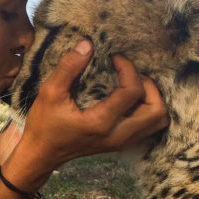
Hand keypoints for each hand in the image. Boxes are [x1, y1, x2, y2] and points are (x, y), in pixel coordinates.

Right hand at [10, 41, 167, 181]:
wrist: (41, 154)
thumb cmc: (44, 125)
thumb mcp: (50, 92)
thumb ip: (68, 67)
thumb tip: (87, 44)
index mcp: (101, 122)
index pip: (132, 92)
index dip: (128, 68)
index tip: (115, 58)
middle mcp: (117, 135)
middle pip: (157, 111)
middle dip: (149, 86)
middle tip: (130, 74)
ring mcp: (121, 142)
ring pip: (157, 121)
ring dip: (152, 100)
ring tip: (133, 85)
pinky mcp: (120, 143)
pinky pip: (148, 127)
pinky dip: (147, 110)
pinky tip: (130, 99)